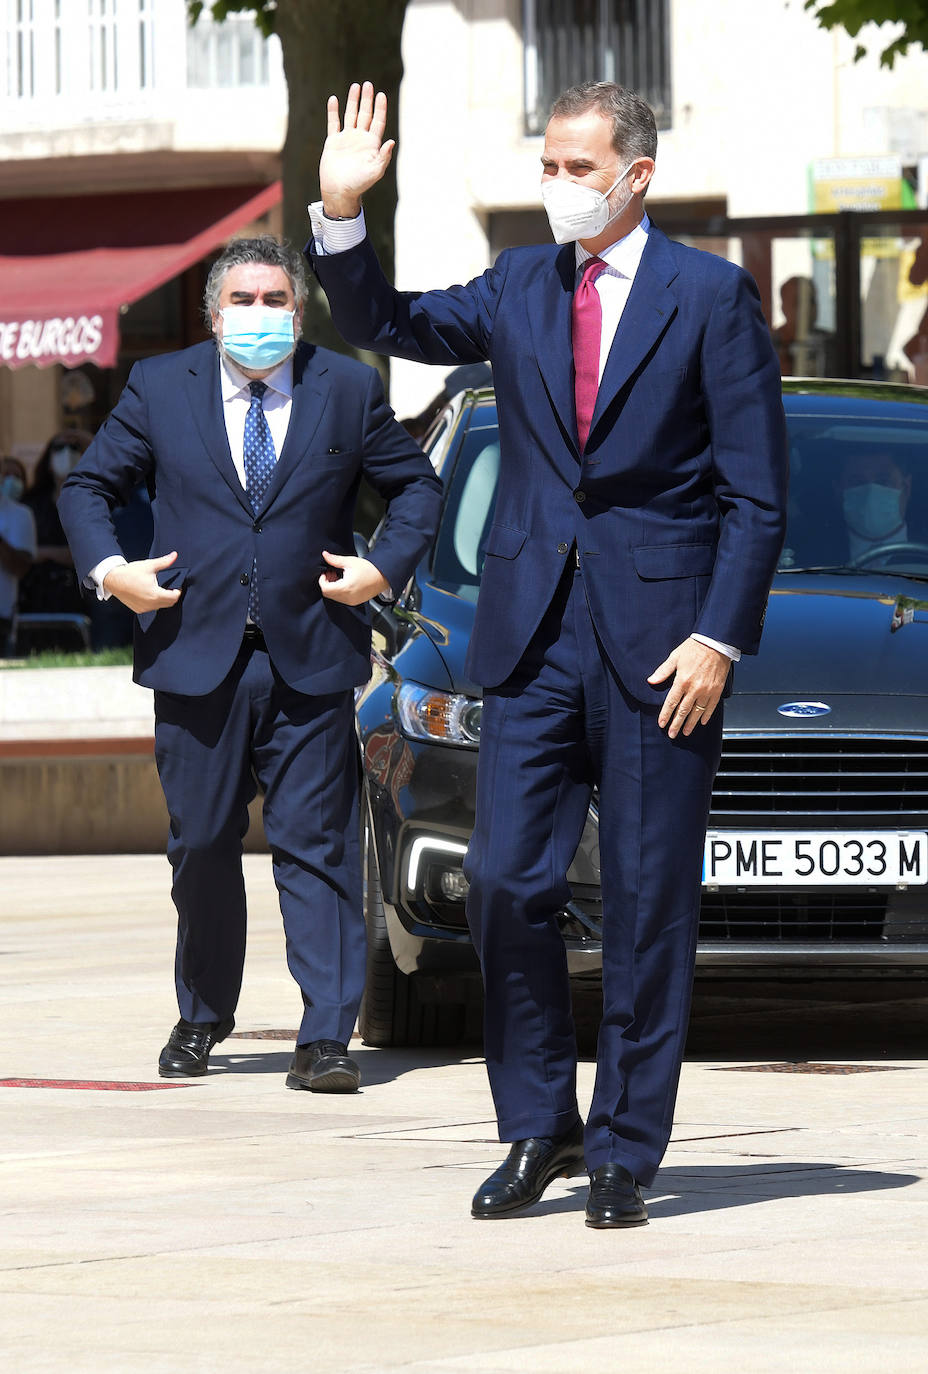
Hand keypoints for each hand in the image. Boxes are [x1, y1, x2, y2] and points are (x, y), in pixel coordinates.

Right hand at [103, 551, 181, 614]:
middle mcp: (150, 604)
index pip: (174, 597)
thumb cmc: (130, 572)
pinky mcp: (138, 609)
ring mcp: (144, 608)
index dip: (178, 591)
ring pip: (161, 606)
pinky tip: (151, 593)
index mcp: (155, 594)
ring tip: (160, 589)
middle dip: (172, 595)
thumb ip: (164, 562)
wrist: (112, 579)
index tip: (177, 585)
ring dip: (163, 599)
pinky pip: (151, 608)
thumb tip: (175, 555)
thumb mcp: (149, 565)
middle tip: (170, 586)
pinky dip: (154, 602)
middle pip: (169, 603)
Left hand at [318, 550, 388, 604]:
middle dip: (327, 583)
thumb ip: (335, 559)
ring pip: (334, 597)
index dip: (322, 580)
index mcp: (346, 587)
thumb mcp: (350, 562)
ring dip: (332, 588)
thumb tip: (325, 555)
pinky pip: (341, 599)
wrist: (383, 577)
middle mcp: (348, 597)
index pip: (325, 588)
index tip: (325, 573)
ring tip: (338, 577)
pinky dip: (339, 592)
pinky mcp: (354, 602)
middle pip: (328, 594)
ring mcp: (351, 601)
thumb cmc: (369, 569)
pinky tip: (344, 582)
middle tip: (331, 573)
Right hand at [320, 81, 394, 217]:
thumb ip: (384, 156)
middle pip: (365, 114)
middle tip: (368, 85)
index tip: (381, 95)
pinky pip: (333, 123)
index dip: (380, 108)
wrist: (339, 191)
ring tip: (355, 86)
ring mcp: (347, 139)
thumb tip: (391, 141)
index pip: (378, 121)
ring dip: (353, 101)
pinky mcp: (334, 142)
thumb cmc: (359, 184)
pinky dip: (333, 111)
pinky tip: (334, 100)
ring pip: (351, 115)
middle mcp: (360, 139)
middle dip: (367, 100)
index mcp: (371, 144)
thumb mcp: (375, 171)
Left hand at [648, 637, 730, 738]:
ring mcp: (707, 691)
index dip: (666, 714)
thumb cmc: (694, 648)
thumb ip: (663, 671)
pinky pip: (711, 707)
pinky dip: (707, 716)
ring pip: (698, 712)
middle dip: (676, 724)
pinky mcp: (717, 690)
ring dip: (691, 723)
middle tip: (672, 734)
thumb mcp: (675, 657)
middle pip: (683, 711)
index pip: (671, 702)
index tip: (662, 724)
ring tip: (685, 732)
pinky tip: (702, 722)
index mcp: (682, 681)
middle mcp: (695, 688)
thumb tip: (651, 681)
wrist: (716, 643)